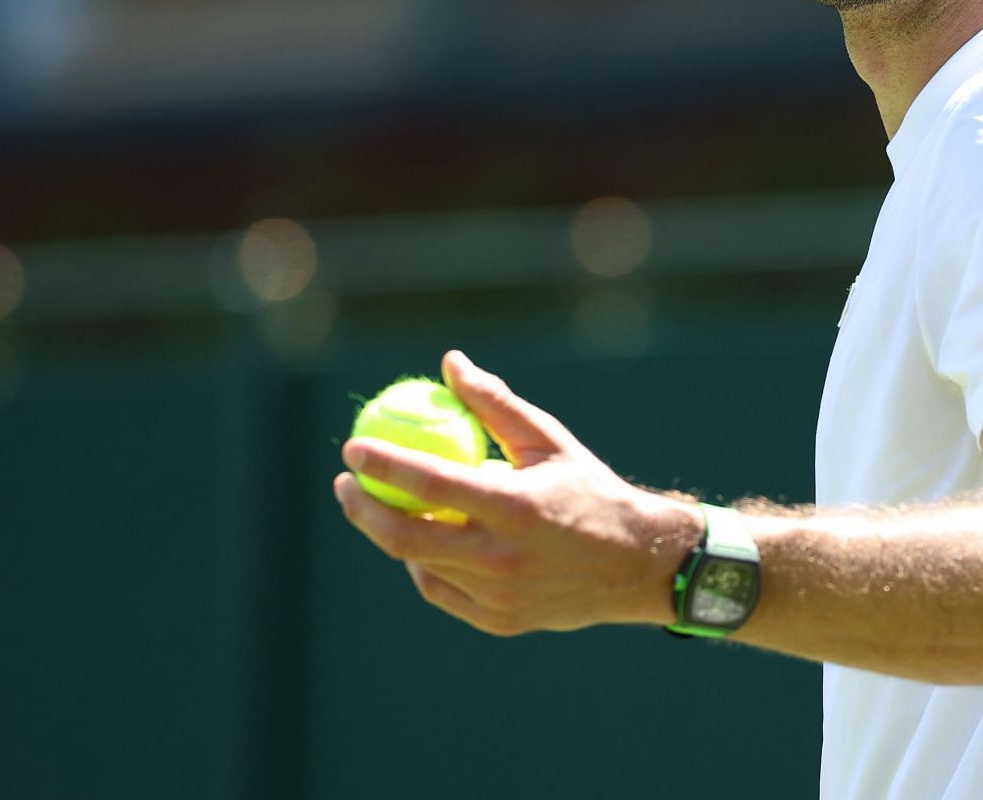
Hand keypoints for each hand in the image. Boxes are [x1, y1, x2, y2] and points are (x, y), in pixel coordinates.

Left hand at [333, 350, 701, 635]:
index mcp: (516, 507)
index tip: (353, 447)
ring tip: (381, 504)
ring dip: (389, 533)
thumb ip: (495, 403)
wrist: (634, 564)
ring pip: (419, 564)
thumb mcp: (548, 439)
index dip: (383, 465)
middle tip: (347, 483)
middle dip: (361, 509)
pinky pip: (440, 589)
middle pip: (406, 537)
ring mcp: (498, 595)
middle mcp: (503, 558)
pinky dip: (422, 562)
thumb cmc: (588, 489)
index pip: (430, 484)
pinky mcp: (498, 620)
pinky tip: (421, 539)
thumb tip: (449, 362)